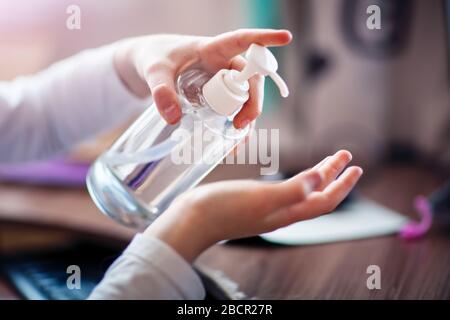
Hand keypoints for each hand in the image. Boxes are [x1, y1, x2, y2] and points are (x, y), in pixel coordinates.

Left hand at [114, 29, 291, 127]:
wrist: (150, 65)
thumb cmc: (154, 59)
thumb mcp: (154, 72)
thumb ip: (160, 91)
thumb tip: (173, 118)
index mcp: (212, 48)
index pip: (242, 41)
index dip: (264, 38)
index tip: (285, 37)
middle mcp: (223, 63)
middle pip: (251, 78)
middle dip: (253, 101)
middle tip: (241, 124)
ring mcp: (223, 80)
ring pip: (246, 97)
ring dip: (248, 117)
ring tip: (238, 141)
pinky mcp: (219, 94)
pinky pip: (235, 108)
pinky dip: (237, 125)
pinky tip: (233, 145)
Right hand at [144, 150, 362, 262]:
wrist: (192, 220)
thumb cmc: (222, 209)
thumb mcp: (260, 198)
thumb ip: (292, 191)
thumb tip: (319, 180)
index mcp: (286, 213)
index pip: (324, 200)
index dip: (342, 184)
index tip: (355, 166)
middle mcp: (281, 212)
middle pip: (316, 195)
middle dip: (333, 175)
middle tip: (344, 156)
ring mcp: (268, 209)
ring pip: (302, 192)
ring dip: (318, 176)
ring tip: (326, 162)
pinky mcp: (255, 203)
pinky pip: (286, 191)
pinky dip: (298, 179)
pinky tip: (294, 174)